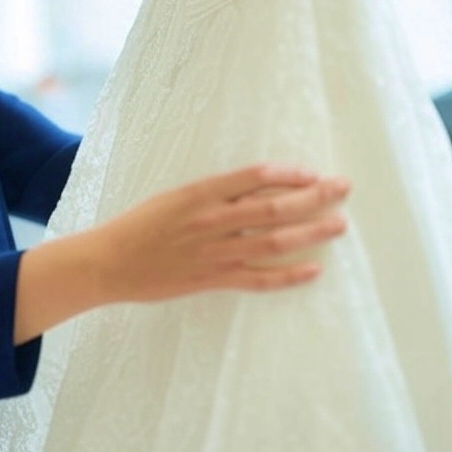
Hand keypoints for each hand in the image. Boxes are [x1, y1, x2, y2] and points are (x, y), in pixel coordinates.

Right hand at [91, 163, 349, 303]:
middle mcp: (211, 220)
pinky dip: (289, 275)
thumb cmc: (137, 225)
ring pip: (274, 241)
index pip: (255, 177)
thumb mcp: (172, 197)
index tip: (313, 172)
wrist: (108, 262)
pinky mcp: (211, 278)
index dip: (290, 174)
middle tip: (342, 189)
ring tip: (338, 224)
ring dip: (311, 232)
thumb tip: (254, 189)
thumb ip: (211, 194)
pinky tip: (313, 270)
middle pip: (274, 207)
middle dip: (314, 197)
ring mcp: (213, 251)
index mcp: (199, 193)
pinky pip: (259, 278)